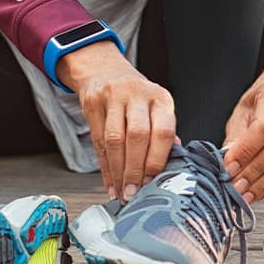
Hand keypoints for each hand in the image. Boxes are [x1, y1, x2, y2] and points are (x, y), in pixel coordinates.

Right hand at [62, 43, 176, 201]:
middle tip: (133, 193)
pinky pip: (97, 140)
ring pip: (115, 140)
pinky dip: (104, 167)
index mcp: (160, 98)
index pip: (163, 131)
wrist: (104, 71)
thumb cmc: (135, 97)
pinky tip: (109, 182)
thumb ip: (163, 135)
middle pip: (137, 136)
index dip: (157, 160)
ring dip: (118, 171)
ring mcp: (113, 96)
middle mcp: (138, 94)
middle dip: (135, 170)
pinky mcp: (92, 102)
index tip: (153, 182)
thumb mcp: (155, 107)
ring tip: (121, 191)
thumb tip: (171, 167)